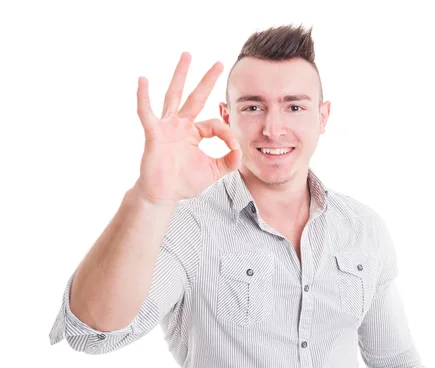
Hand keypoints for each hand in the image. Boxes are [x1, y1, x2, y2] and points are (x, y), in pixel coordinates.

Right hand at [134, 52, 240, 204]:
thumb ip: (229, 161)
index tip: (234, 148)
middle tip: (220, 63)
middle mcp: (181, 125)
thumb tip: (241, 151)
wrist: (163, 195)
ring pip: (174, 95)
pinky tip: (142, 80)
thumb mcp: (213, 171)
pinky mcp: (154, 133)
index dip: (227, 134)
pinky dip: (143, 97)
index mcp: (195, 132)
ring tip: (187, 55)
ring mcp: (167, 126)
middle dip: (207, 80)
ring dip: (181, 75)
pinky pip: (147, 112)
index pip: (215, 123)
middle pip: (196, 96)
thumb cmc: (184, 182)